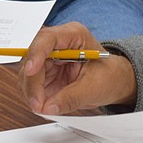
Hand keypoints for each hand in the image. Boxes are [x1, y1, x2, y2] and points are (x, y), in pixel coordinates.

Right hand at [17, 23, 137, 114]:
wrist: (114, 81)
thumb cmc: (110, 76)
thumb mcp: (94, 87)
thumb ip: (71, 97)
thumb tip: (48, 107)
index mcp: (73, 35)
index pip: (47, 38)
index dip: (36, 53)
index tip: (31, 71)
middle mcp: (58, 43)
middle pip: (33, 57)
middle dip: (32, 82)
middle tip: (38, 104)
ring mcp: (49, 57)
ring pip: (28, 71)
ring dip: (31, 91)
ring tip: (42, 107)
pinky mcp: (45, 71)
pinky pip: (31, 82)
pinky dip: (33, 95)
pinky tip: (43, 104)